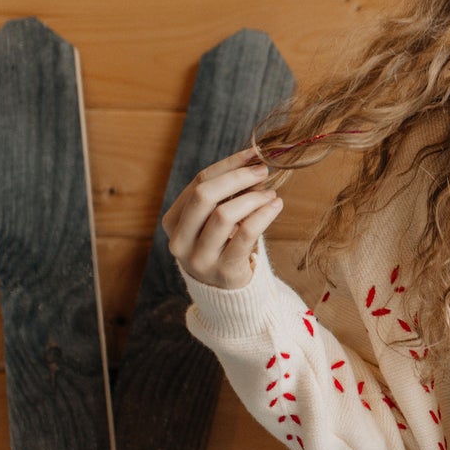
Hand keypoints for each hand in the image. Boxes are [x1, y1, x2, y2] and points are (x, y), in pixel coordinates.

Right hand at [162, 148, 283, 290]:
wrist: (226, 294)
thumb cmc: (222, 247)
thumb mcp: (215, 220)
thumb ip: (226, 194)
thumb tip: (253, 160)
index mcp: (173, 222)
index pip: (198, 182)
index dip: (228, 165)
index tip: (253, 155)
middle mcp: (180, 241)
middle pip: (204, 195)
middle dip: (237, 178)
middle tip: (262, 171)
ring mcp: (200, 259)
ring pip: (224, 215)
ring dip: (252, 198)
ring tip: (270, 193)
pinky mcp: (224, 272)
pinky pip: (245, 235)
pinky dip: (263, 215)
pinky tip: (275, 206)